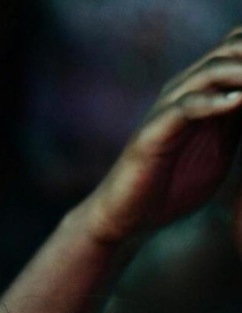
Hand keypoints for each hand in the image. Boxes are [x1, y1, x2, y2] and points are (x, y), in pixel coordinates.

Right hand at [82, 27, 241, 245]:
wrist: (127, 219)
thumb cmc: (173, 187)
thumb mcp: (222, 148)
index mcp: (203, 91)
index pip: (238, 48)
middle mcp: (184, 91)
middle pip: (229, 50)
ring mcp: (166, 109)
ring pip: (210, 72)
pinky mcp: (152, 133)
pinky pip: (185, 108)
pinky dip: (214, 102)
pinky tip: (238, 103)